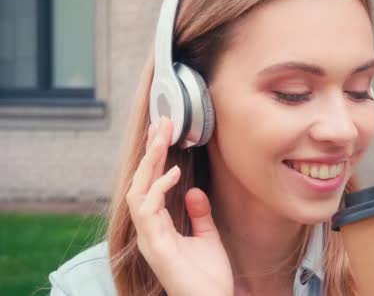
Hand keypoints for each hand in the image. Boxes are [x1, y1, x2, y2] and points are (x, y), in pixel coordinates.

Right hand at [126, 117, 232, 295]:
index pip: (148, 186)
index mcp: (158, 228)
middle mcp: (149, 231)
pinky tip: (174, 172)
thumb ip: (198, 214)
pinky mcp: (157, 247)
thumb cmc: (209, 277)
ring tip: (162, 138)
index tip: (163, 134)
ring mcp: (150, 239)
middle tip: (161, 124)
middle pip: (139, 183)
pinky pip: (148, 211)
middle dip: (149, 152)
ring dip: (149, 163)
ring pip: (137, 192)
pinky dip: (158, 189)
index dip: (153, 159)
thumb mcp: (206, 237)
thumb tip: (193, 191)